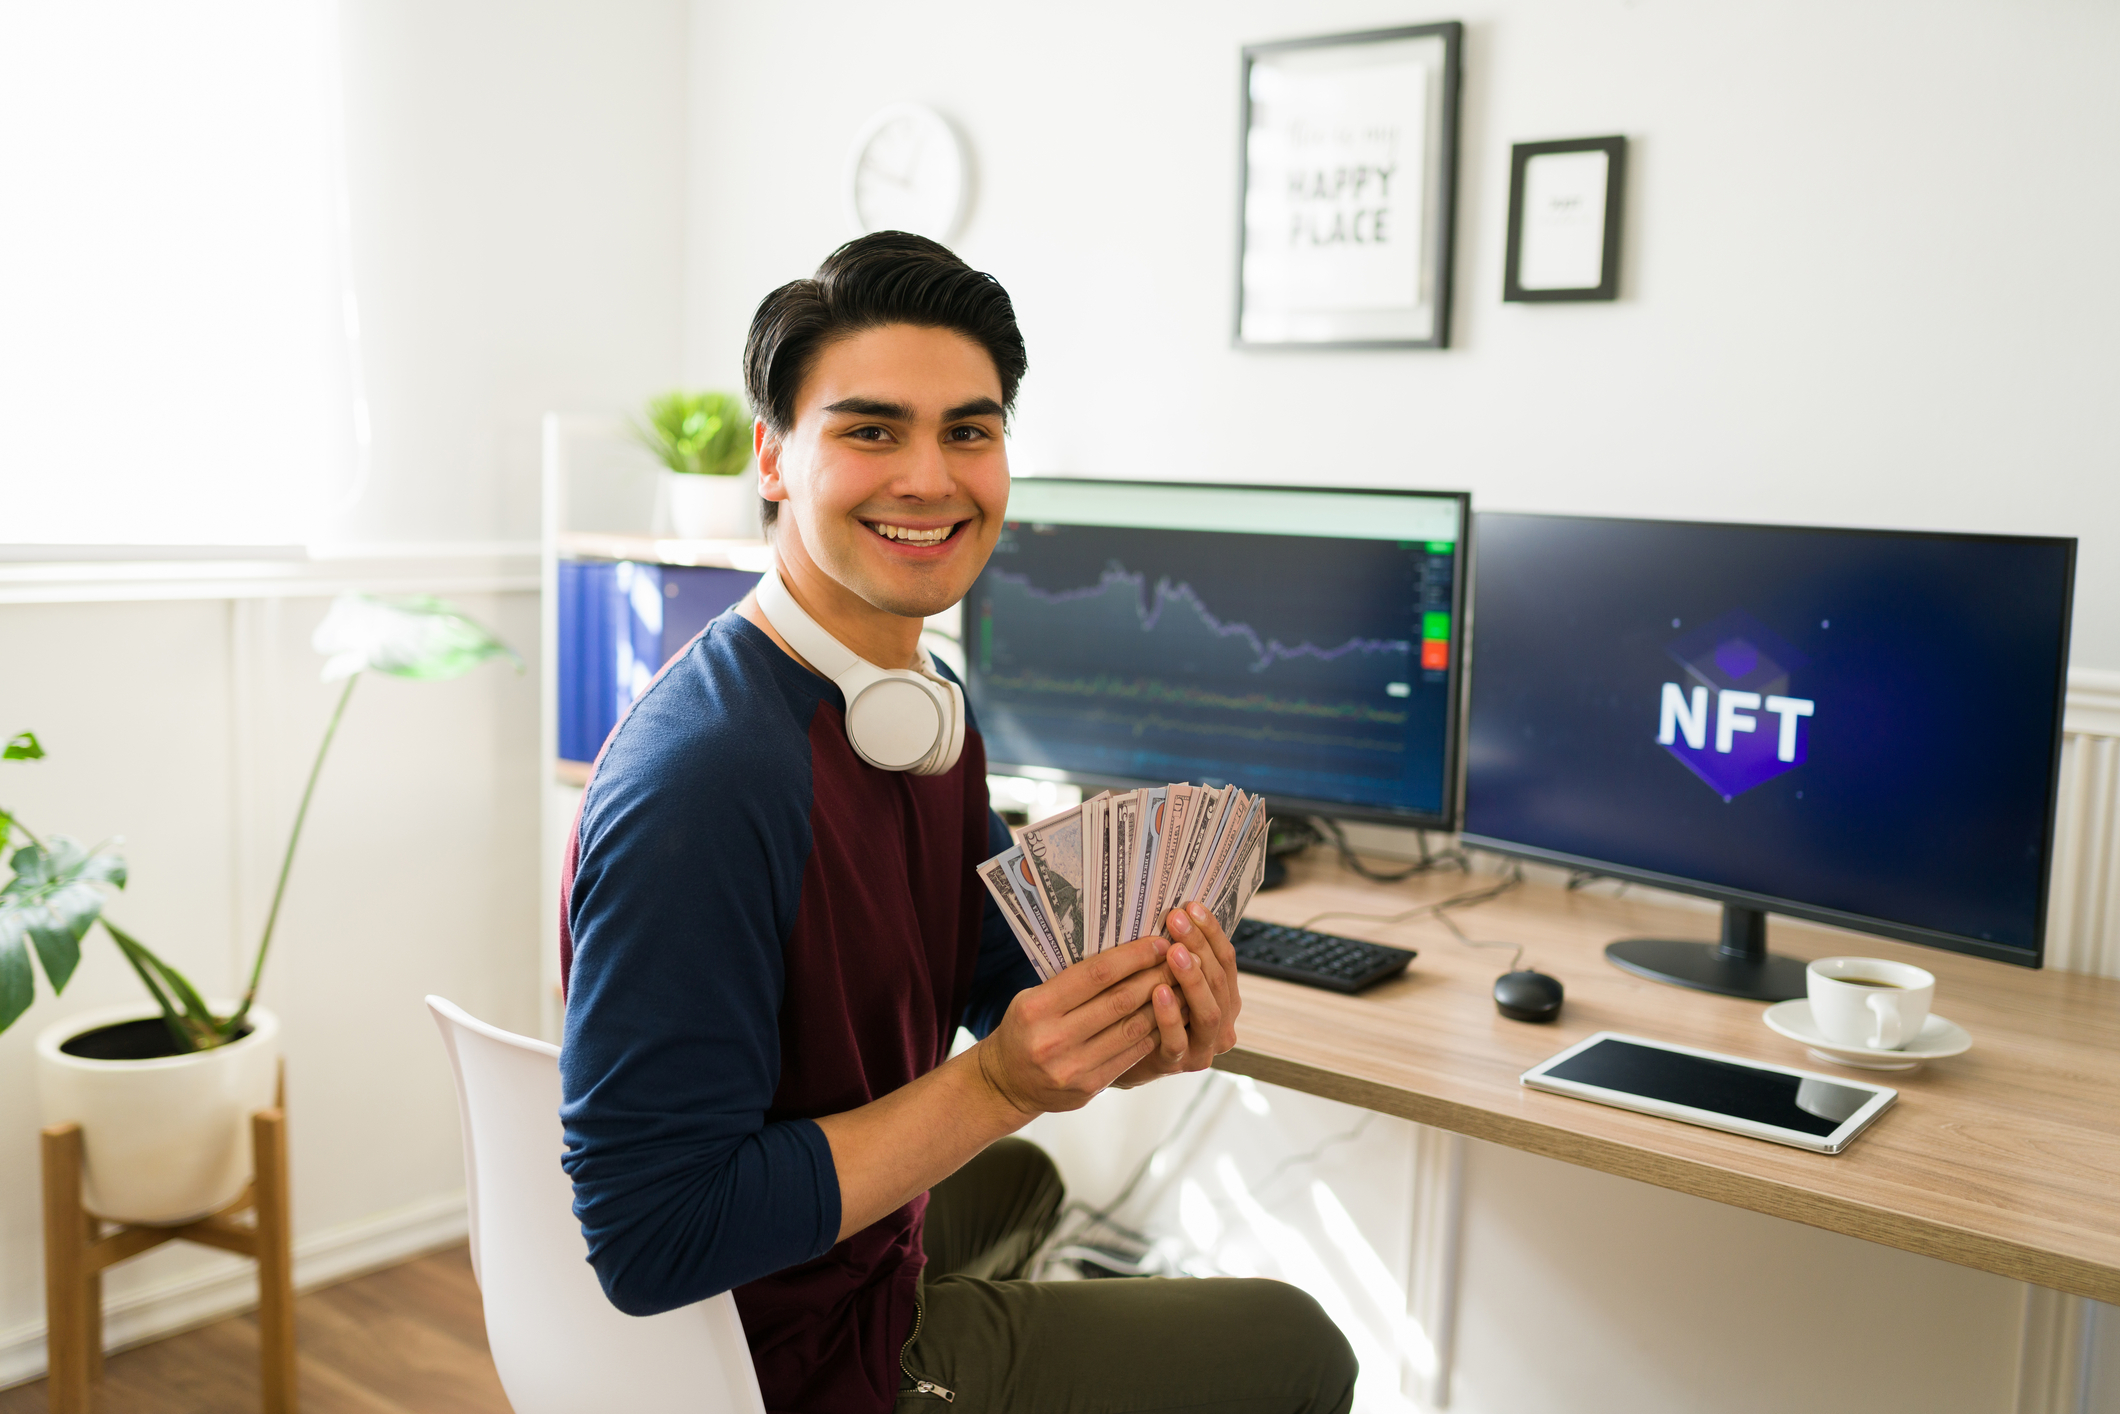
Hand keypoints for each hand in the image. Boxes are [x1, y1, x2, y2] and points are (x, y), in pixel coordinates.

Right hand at [976, 934, 1175, 1116]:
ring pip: (1131, 1028)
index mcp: (1037, 1007)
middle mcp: (1053, 1038)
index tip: (1159, 942)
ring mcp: (1072, 1066)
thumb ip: (1072, 983)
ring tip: (1184, 985)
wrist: (1007, 1084)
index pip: (1096, 974)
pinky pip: (1131, 1054)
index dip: (1133, 956)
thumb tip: (1126, 954)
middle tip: (1184, 959)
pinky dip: (1155, 1032)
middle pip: (1119, 1000)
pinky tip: (1170, 1017)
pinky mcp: (1088, 1087)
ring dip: (1165, 1005)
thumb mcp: (1033, 998)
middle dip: (1156, 976)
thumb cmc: (1026, 1030)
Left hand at [1115, 901, 1241, 1087]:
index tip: (1191, 906)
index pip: (1226, 960)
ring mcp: (1202, 1048)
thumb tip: (1174, 908)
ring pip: (1208, 1013)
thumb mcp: (1168, 980)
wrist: (1119, 1057)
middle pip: (1218, 981)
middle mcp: (1221, 1025)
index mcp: (1225, 1000)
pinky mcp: (1176, 1064)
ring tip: (1174, 952)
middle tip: (1177, 920)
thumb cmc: (1145, 1010)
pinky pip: (1177, 1040)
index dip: (1211, 932)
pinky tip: (1158, 992)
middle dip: (1199, 946)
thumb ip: (1177, 956)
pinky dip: (1170, 1015)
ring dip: (1192, 979)